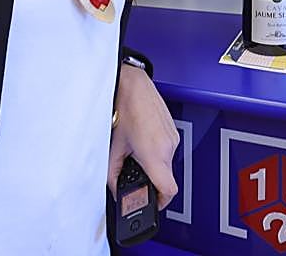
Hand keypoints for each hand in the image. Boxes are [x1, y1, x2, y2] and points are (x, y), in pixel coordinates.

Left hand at [108, 63, 178, 209]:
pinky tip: (141, 137)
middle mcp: (169, 146)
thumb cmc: (124, 106)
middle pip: (165, 175)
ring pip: (166, 161)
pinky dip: (155, 148)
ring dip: (152, 160)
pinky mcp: (172, 129)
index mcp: (155, 154)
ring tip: (134, 146)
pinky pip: (167, 147)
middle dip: (150, 177)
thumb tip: (114, 188)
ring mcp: (173, 136)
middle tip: (133, 169)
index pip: (168, 190)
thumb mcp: (113, 146)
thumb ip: (112, 174)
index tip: (152, 202)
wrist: (132, 83)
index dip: (160, 201)